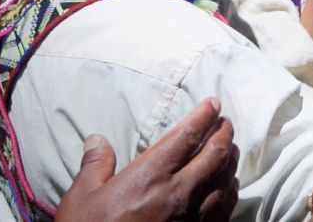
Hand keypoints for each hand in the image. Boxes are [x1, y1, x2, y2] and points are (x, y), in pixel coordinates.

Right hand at [55, 98, 238, 221]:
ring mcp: (192, 216)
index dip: (203, 116)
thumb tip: (97, 139)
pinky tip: (229, 184)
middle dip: (225, 133)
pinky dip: (230, 189)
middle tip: (226, 121)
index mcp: (151, 176)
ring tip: (231, 147)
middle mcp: (178, 192)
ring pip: (225, 179)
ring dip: (231, 159)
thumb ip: (95, 165)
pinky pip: (224, 207)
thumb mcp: (82, 198)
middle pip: (216, 154)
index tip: (213, 103)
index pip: (186, 136)